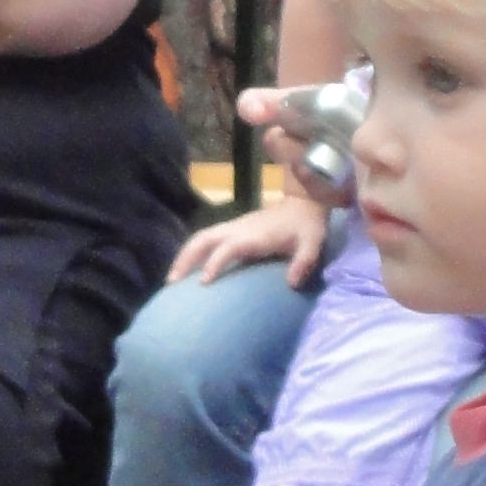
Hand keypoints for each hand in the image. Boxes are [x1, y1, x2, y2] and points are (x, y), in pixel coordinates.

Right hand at [168, 177, 332, 287]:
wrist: (304, 202)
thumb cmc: (307, 226)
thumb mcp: (313, 243)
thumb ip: (304, 262)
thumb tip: (292, 284)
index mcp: (254, 235)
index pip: (228, 247)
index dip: (214, 263)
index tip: (203, 282)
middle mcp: (238, 229)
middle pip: (203, 239)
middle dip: (186, 259)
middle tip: (172, 284)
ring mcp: (233, 227)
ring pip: (200, 238)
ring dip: (184, 256)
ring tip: (172, 280)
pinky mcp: (233, 230)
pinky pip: (206, 240)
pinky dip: (192, 253)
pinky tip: (187, 271)